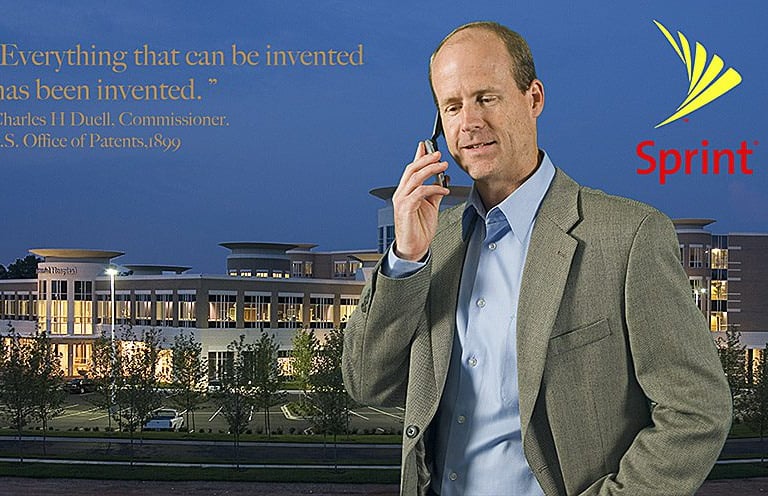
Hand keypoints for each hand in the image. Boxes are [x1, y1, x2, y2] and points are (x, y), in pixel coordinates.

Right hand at [391, 141, 449, 260]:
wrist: (414, 247)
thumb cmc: (419, 229)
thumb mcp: (430, 206)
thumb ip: (434, 192)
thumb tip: (441, 180)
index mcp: (406, 192)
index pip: (411, 169)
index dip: (418, 156)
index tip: (426, 146)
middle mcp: (401, 194)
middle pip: (412, 170)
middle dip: (426, 159)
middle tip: (439, 154)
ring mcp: (402, 201)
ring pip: (415, 178)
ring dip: (430, 170)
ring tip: (443, 166)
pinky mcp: (405, 209)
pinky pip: (419, 193)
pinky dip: (433, 189)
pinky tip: (444, 190)